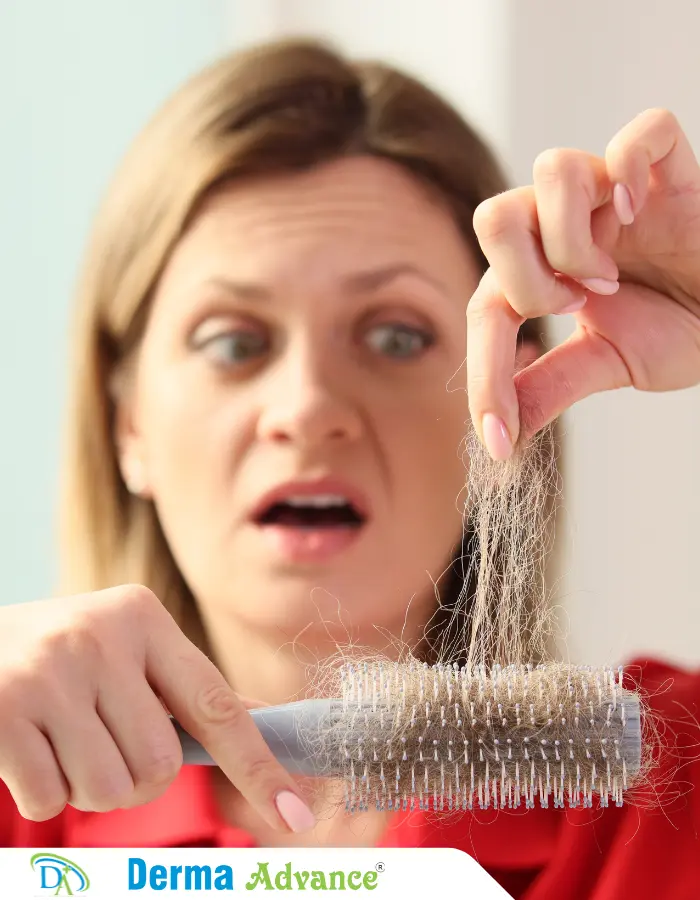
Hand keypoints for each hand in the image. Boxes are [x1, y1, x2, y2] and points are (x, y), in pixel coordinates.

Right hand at [0, 585, 314, 831]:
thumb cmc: (63, 654)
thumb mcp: (124, 646)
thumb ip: (184, 686)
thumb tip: (261, 721)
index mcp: (144, 618)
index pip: (217, 706)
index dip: (259, 766)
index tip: (296, 813)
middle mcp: (100, 637)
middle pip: (160, 766)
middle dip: (135, 777)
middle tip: (101, 741)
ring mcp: (49, 673)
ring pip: (109, 789)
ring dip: (90, 787)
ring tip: (64, 741)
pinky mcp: (2, 712)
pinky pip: (51, 798)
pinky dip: (44, 791)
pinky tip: (27, 746)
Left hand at [467, 108, 699, 458]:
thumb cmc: (675, 328)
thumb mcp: (605, 364)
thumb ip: (550, 386)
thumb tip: (500, 436)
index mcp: (540, 268)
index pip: (486, 305)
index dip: (486, 374)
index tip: (500, 438)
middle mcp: (565, 222)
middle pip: (494, 216)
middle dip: (524, 280)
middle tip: (573, 308)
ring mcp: (614, 192)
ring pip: (553, 170)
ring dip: (572, 240)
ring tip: (609, 277)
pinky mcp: (671, 171)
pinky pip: (643, 132)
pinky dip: (631, 167)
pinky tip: (638, 211)